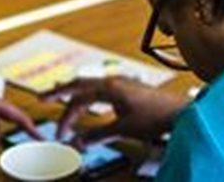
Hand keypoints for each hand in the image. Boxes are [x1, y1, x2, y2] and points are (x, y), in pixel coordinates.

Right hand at [42, 77, 186, 146]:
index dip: (66, 117)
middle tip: (43, 97)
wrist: (181, 112)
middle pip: (79, 84)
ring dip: (74, 91)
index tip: (61, 133)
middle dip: (60, 91)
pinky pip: (101, 88)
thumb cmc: (156, 117)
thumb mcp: (124, 129)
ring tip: (60, 94)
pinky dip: (88, 93)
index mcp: (108, 87)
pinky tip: (89, 100)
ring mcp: (121, 83)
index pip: (78, 100)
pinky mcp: (128, 89)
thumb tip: (79, 142)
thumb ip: (99, 134)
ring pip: (90, 84)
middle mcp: (113, 81)